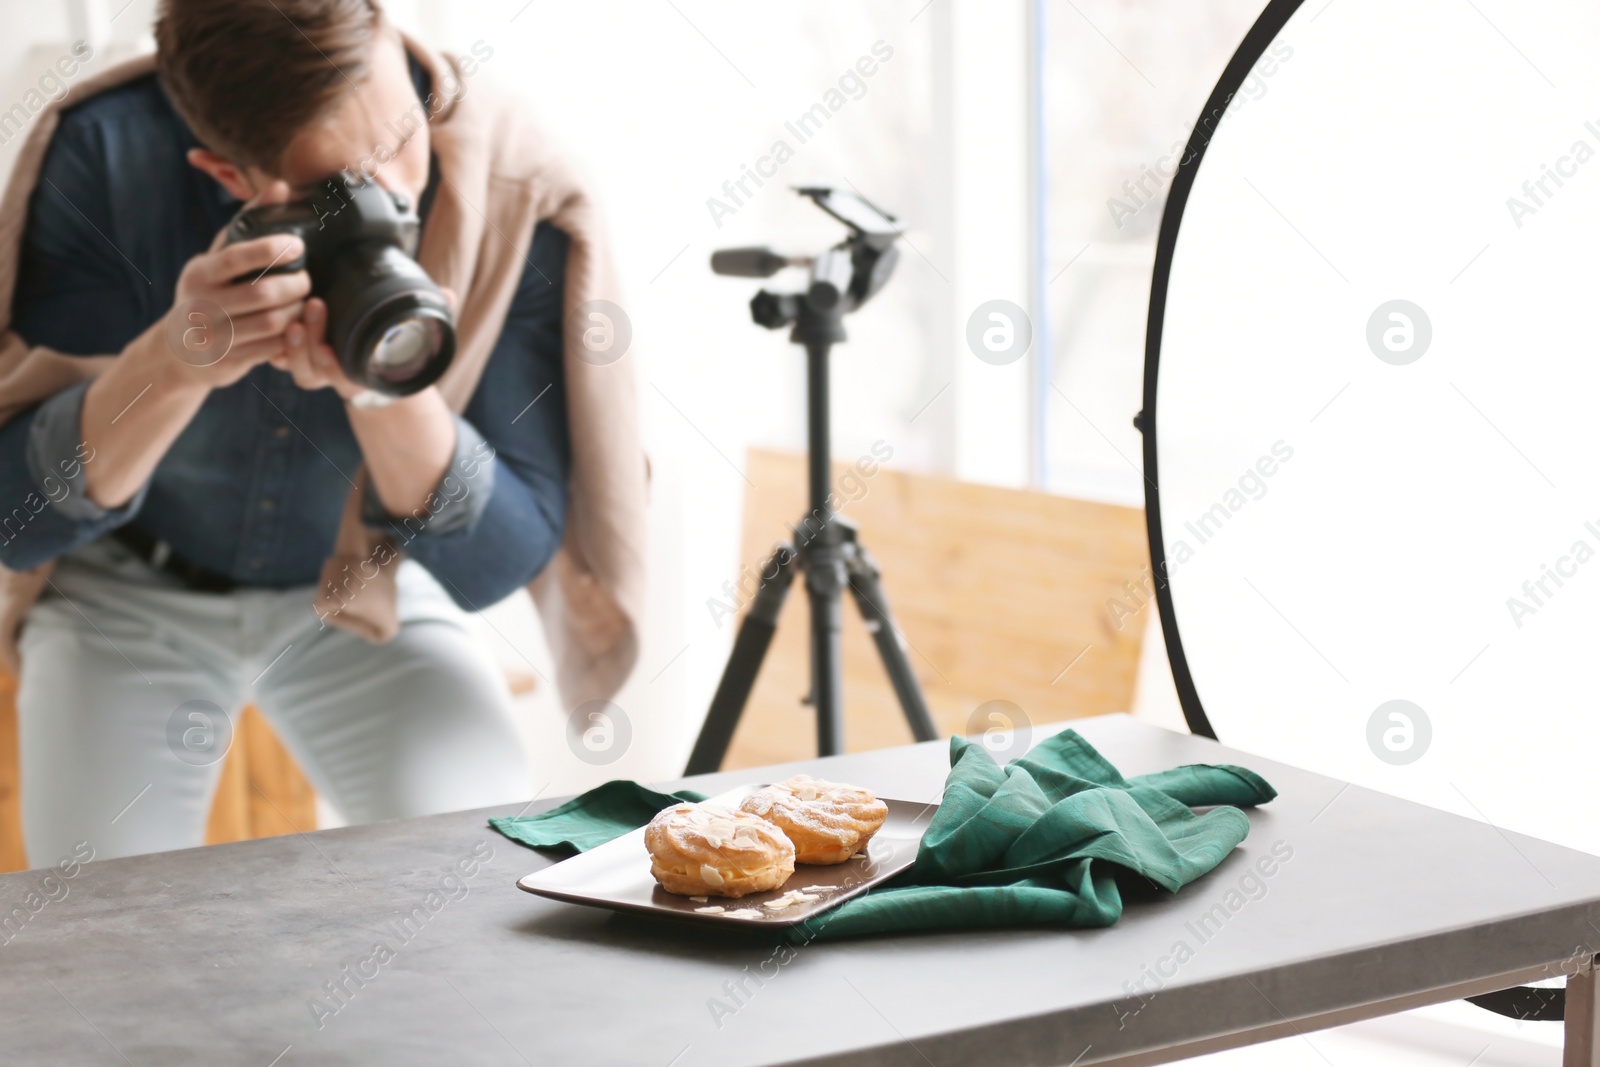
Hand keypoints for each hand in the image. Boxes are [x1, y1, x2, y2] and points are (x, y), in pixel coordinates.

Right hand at [150, 229, 312, 390]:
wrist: (179, 351)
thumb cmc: (208, 293)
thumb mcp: (217, 258)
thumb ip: (248, 224)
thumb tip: (280, 187)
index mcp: (200, 273)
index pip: (236, 257)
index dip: (272, 249)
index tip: (298, 246)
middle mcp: (202, 305)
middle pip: (264, 294)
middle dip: (295, 285)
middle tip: (307, 280)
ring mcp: (215, 337)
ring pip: (273, 323)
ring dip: (298, 311)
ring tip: (304, 302)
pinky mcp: (229, 362)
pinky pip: (273, 349)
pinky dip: (291, 336)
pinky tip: (297, 326)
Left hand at [272, 286, 457, 402]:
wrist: (383, 375)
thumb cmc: (399, 353)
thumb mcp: (420, 338)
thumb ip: (433, 316)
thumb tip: (448, 295)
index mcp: (364, 377)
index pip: (343, 378)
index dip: (333, 367)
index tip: (329, 348)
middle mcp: (337, 379)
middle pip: (312, 371)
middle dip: (308, 341)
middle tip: (315, 305)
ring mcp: (318, 371)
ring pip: (296, 367)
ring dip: (291, 342)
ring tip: (293, 313)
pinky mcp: (302, 359)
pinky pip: (281, 359)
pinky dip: (275, 345)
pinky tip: (277, 319)